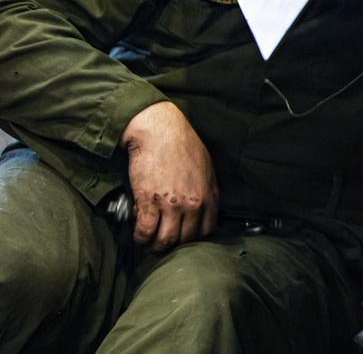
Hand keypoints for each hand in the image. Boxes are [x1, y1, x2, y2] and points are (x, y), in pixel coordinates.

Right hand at [120, 101, 217, 251]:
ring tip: (151, 244)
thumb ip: (206, 189)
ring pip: (165, 240)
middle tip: (164, 243)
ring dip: (156, 246)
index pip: (206, 229)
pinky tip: (139, 235)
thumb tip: (203, 205)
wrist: (159, 132)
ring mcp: (171, 206)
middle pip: (185, 238)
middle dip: (175, 244)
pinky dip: (141, 237)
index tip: (185, 236)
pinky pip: (145, 231)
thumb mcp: (206, 167)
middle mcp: (193, 204)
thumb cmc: (183, 144)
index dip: (195, 237)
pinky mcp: (149, 203)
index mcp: (209, 195)